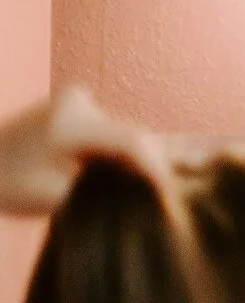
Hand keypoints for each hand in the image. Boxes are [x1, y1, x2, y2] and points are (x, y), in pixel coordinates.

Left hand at [0, 87, 161, 213]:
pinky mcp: (75, 104)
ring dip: (136, 161)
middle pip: (134, 136)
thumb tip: (148, 194)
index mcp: (70, 123)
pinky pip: (113, 130)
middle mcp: (77, 102)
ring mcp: (76, 100)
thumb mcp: (58, 197)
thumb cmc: (7, 185)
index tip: (171, 201)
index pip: (133, 142)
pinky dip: (122, 153)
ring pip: (126, 134)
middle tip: (163, 203)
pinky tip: (122, 175)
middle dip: (151, 167)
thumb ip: (106, 191)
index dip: (159, 171)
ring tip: (144, 192)